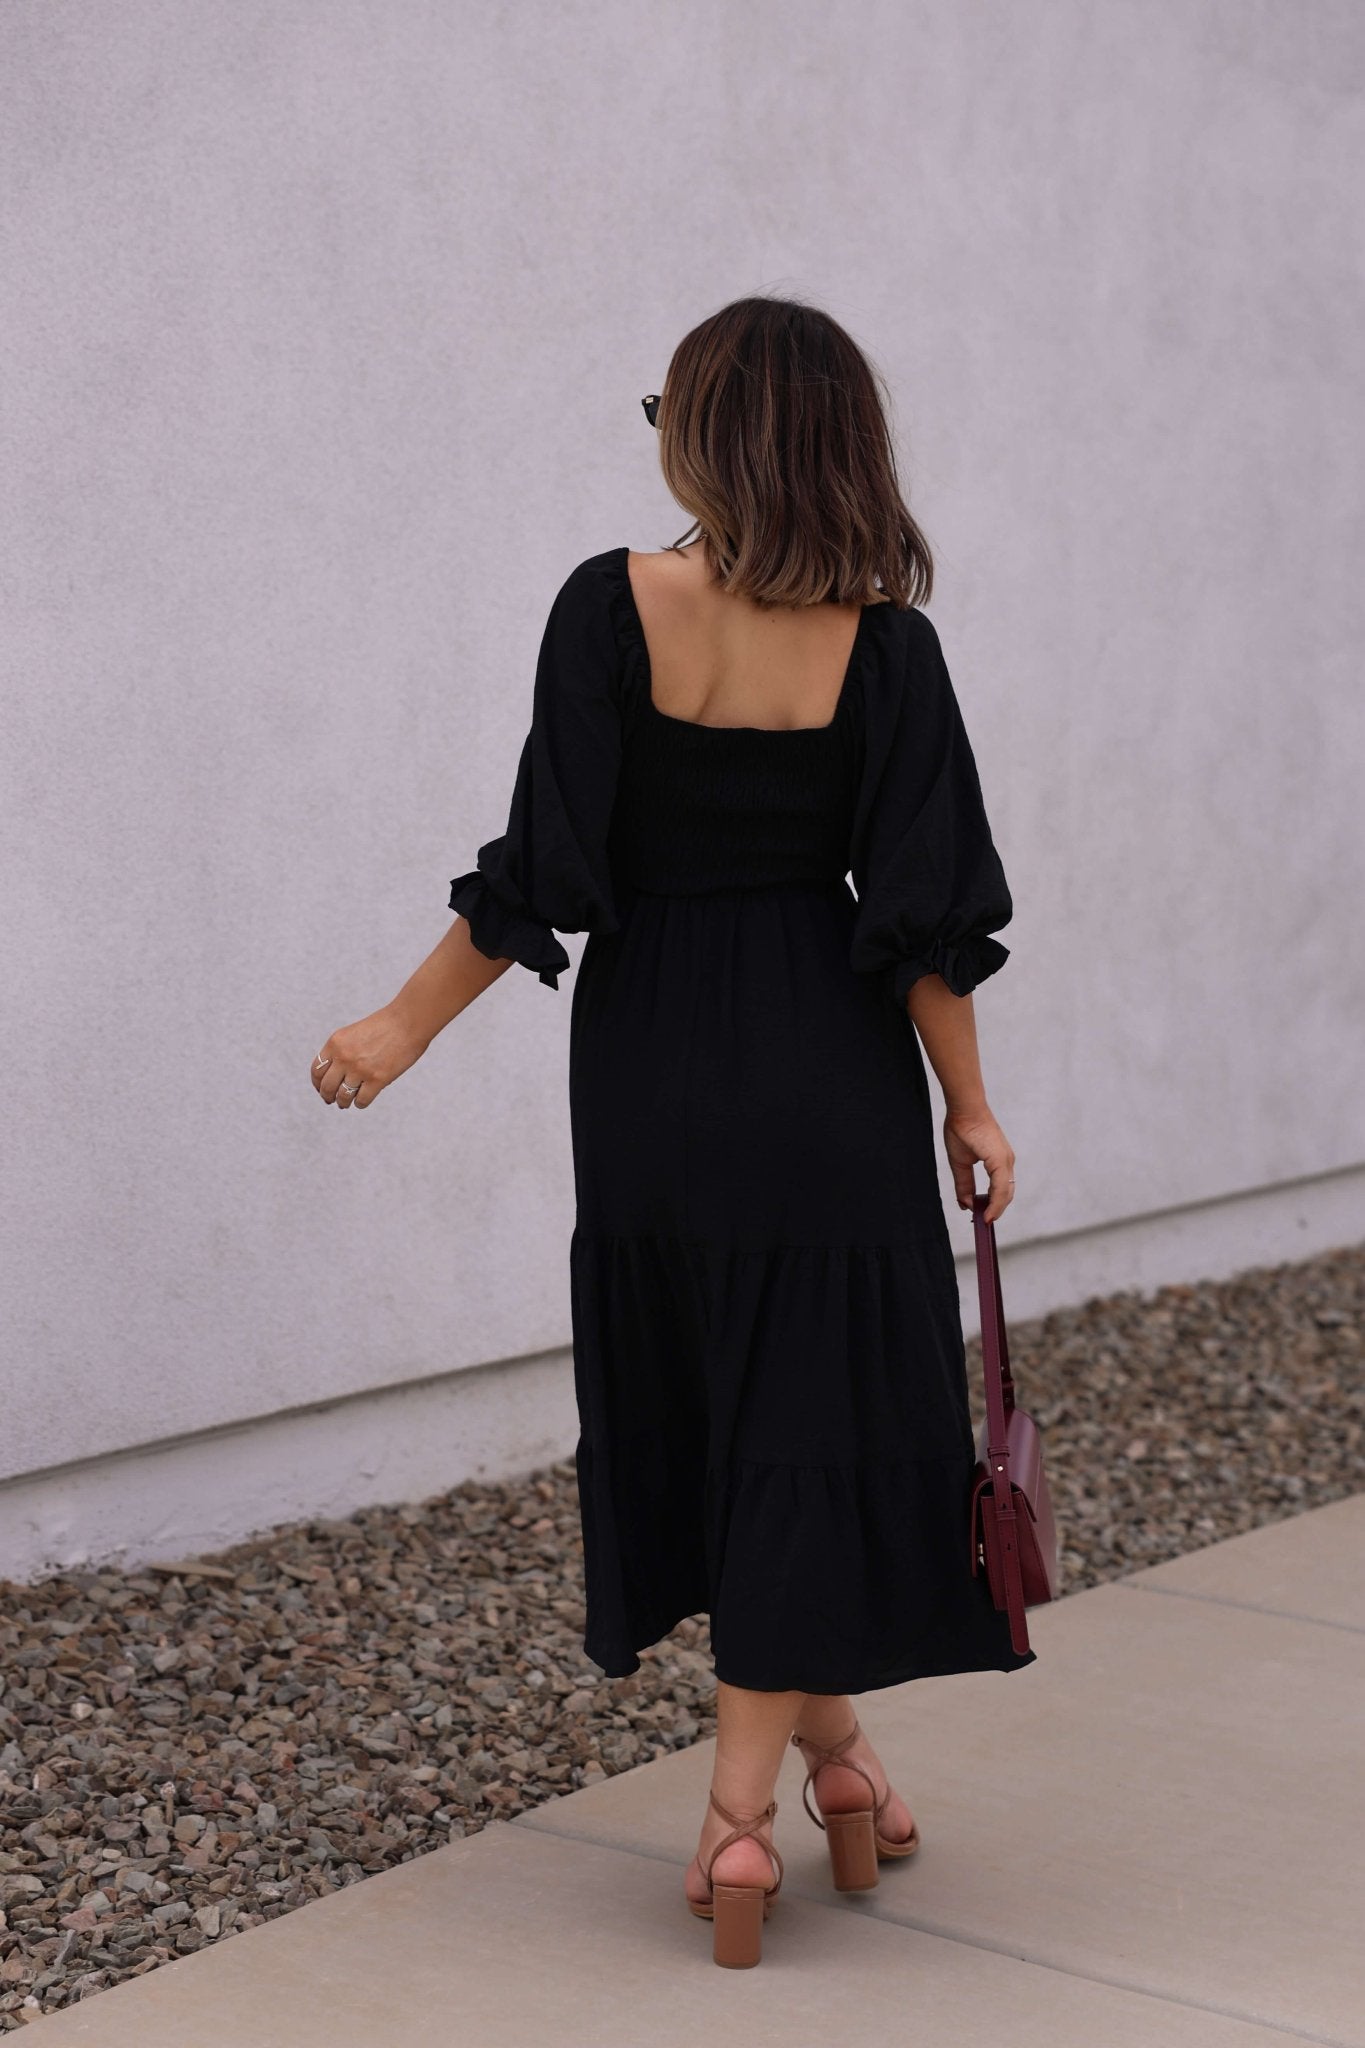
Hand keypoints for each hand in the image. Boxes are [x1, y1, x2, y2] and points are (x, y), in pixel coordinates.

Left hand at [309, 1004, 427, 1108]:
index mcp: (335, 1043)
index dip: (317, 1083)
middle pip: (326, 1087)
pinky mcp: (378, 1079)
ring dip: (343, 1102)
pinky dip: (360, 1103)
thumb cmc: (385, 1026)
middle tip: (332, 1100)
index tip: (321, 1088)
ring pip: (343, 1097)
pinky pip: (362, 1101)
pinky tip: (363, 1100)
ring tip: (346, 1103)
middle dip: (327, 1097)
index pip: (316, 1070)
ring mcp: (360, 1069)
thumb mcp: (353, 1033)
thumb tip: (336, 1076)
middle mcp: (344, 1057)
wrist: (408, 1021)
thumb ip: (342, 1050)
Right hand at [942, 1106, 1014, 1222]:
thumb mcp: (960, 1163)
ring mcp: (1005, 1161)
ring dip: (995, 1210)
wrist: (963, 1110)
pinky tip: (987, 1212)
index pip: (999, 1189)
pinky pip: (1000, 1187)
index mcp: (998, 1161)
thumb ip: (964, 1184)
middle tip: (982, 1222)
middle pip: (1005, 1194)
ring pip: (1005, 1193)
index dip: (992, 1205)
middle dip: (994, 1211)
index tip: (981, 1216)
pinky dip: (995, 1203)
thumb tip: (966, 1204)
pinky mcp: (1001, 1160)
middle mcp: (1006, 1162)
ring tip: (984, 1221)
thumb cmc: (961, 1129)